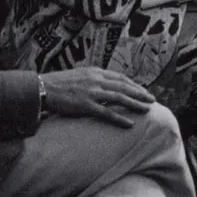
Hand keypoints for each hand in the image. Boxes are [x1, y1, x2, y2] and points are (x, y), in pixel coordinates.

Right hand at [41, 67, 155, 127]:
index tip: (142, 90)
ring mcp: (92, 92)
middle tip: (152, 99)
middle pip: (124, 86)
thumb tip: (104, 85)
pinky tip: (129, 124)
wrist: (44, 88)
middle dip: (140, 93)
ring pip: (119, 98)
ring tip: (147, 109)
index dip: (133, 84)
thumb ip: (93, 79)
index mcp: (95, 72)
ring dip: (135, 103)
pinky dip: (120, 118)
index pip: (120, 77)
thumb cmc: (60, 83)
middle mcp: (96, 80)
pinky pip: (107, 113)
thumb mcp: (80, 75)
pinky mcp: (85, 105)